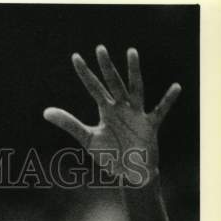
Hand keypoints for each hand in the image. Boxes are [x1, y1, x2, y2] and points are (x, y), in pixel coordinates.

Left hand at [45, 45, 180, 181]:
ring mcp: (137, 114)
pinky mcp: (150, 126)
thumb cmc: (111, 154)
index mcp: (107, 109)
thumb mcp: (88, 139)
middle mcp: (122, 107)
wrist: (130, 173)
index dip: (84, 74)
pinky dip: (167, 100)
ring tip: (131, 52)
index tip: (75, 57)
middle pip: (113, 83)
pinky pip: (160, 111)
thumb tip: (45, 112)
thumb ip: (69, 124)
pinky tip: (175, 87)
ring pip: (135, 89)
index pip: (93, 87)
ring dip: (133, 72)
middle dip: (106, 67)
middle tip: (99, 48)